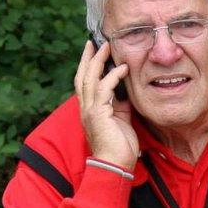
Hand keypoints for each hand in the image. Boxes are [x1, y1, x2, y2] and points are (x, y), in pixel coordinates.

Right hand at [77, 39, 137, 168]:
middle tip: (95, 42)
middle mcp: (86, 108)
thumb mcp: (121, 120)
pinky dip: (113, 77)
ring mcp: (90, 110)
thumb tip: (124, 92)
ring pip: (90, 78)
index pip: (85, 83)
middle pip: (82, 76)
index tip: (94, 51)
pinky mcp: (97, 114)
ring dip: (99, 61)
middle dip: (89, 58)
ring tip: (107, 48)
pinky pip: (104, 89)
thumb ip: (120, 105)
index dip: (88, 66)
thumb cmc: (119, 147)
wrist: (115, 165)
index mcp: (90, 109)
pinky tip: (123, 69)